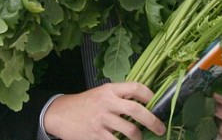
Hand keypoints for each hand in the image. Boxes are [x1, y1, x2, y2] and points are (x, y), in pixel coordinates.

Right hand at [44, 82, 165, 139]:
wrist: (61, 114)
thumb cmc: (85, 103)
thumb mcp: (102, 92)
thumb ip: (120, 96)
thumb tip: (144, 103)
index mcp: (110, 89)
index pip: (135, 87)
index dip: (150, 95)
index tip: (157, 103)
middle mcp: (107, 102)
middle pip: (136, 110)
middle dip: (152, 121)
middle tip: (161, 128)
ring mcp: (102, 120)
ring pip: (129, 130)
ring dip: (139, 137)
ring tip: (140, 139)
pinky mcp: (96, 135)